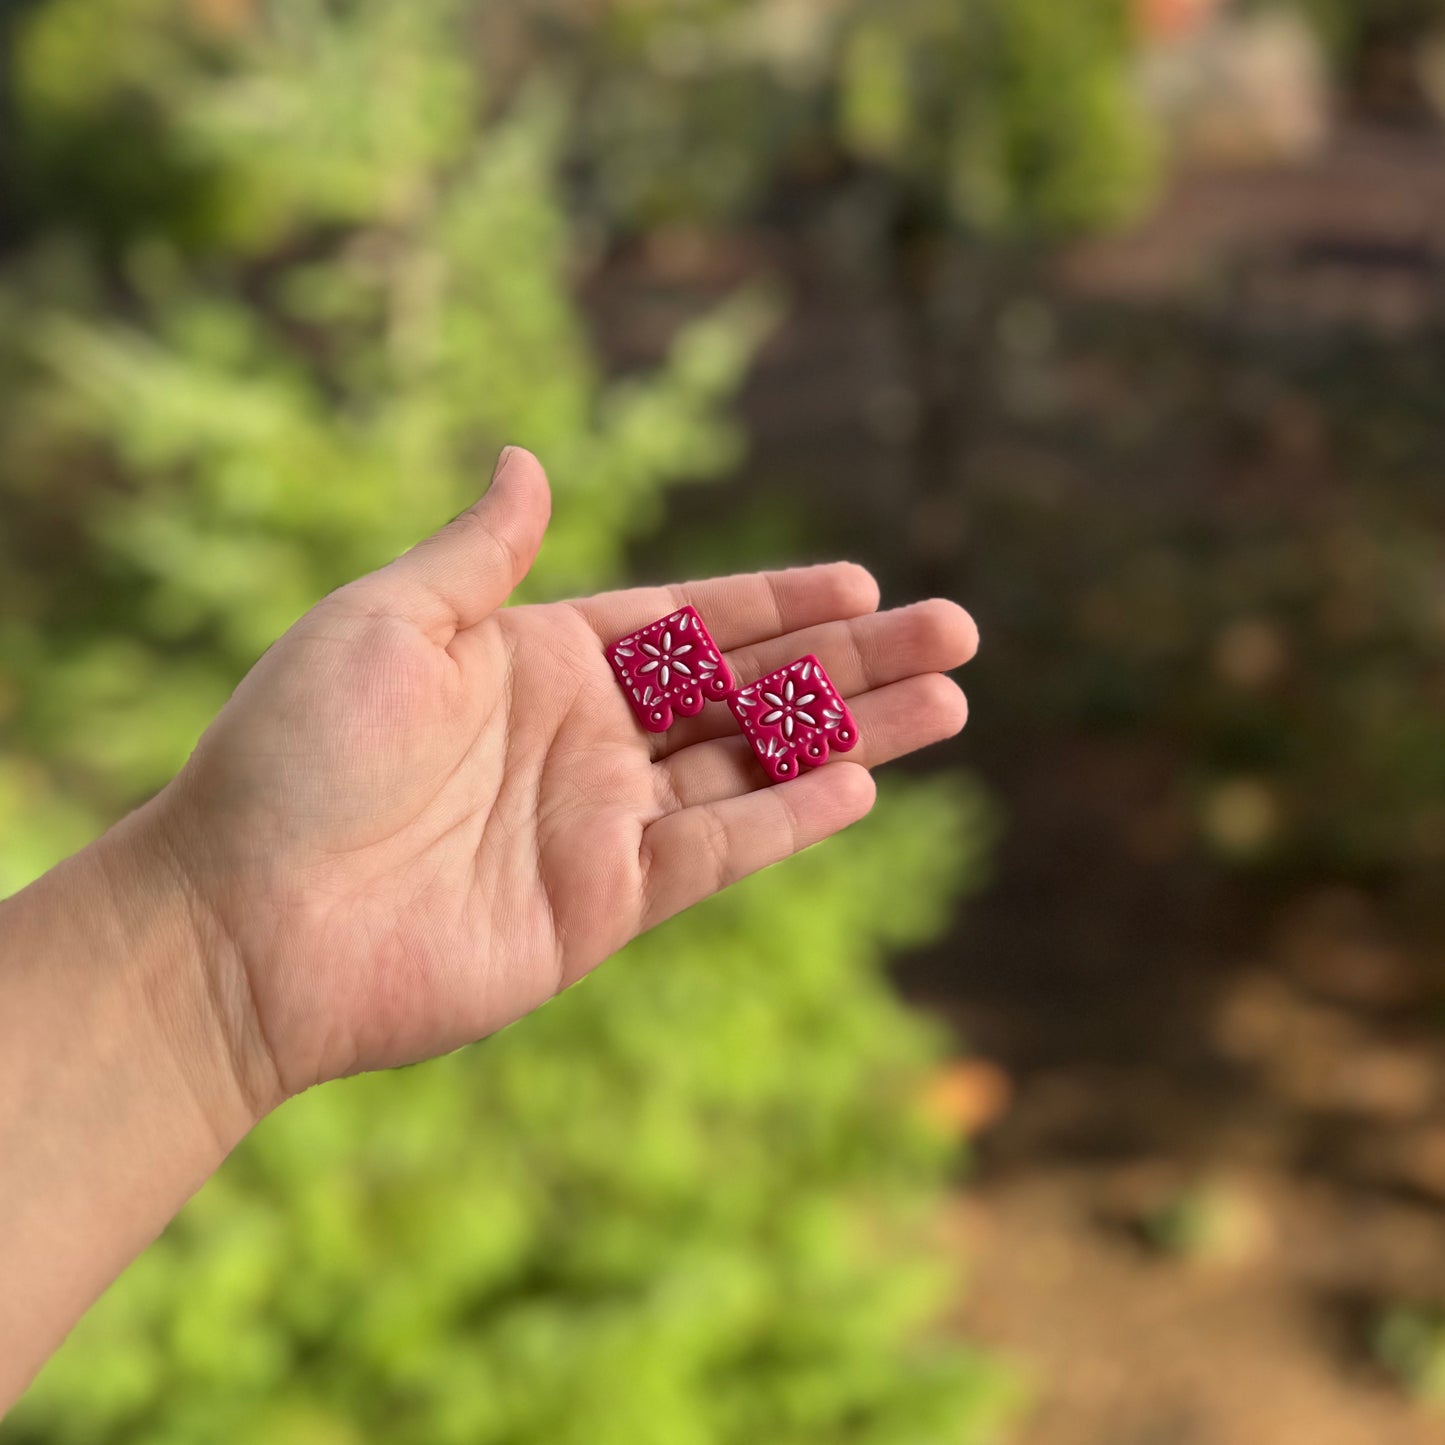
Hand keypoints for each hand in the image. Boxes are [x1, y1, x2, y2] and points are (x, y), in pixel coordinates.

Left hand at [154, 448, 977, 1116]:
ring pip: (756, 768)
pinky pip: (718, 853)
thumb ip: (478, 554)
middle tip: (956, 630)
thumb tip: (527, 458)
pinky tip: (861, 784)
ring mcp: (600, 824)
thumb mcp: (384, 622)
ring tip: (951, 701)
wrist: (242, 920)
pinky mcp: (602, 906)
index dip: (776, 603)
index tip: (862, 583)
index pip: (687, 621)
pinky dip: (789, 819)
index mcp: (538, 660)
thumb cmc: (295, 755)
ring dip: (854, 735)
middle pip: (748, 690)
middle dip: (853, 662)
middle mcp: (585, 738)